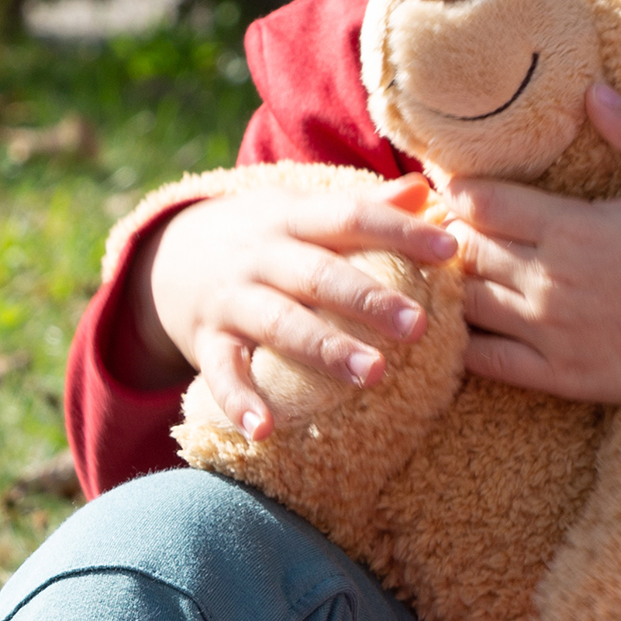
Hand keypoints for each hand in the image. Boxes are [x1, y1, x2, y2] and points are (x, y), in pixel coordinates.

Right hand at [129, 176, 458, 438]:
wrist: (169, 253)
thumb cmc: (267, 238)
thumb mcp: (304, 211)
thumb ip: (365, 206)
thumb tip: (427, 191)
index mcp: (293, 218)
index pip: (351, 217)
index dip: (400, 231)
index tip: (450, 251)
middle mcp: (260, 256)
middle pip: (318, 274)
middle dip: (369, 300)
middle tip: (419, 326)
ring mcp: (231, 300)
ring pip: (280, 324)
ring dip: (326, 349)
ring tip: (374, 374)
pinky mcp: (205, 342)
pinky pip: (221, 374)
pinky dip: (239, 402)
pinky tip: (266, 430)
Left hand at [449, 84, 620, 417]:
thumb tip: (594, 90)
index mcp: (572, 229)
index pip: (480, 202)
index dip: (456, 188)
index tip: (451, 182)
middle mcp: (550, 280)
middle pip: (464, 248)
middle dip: (449, 232)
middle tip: (445, 223)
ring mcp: (549, 331)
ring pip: (465, 302)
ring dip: (451, 283)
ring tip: (452, 269)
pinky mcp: (556, 374)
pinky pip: (484, 360)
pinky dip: (460, 341)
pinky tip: (461, 325)